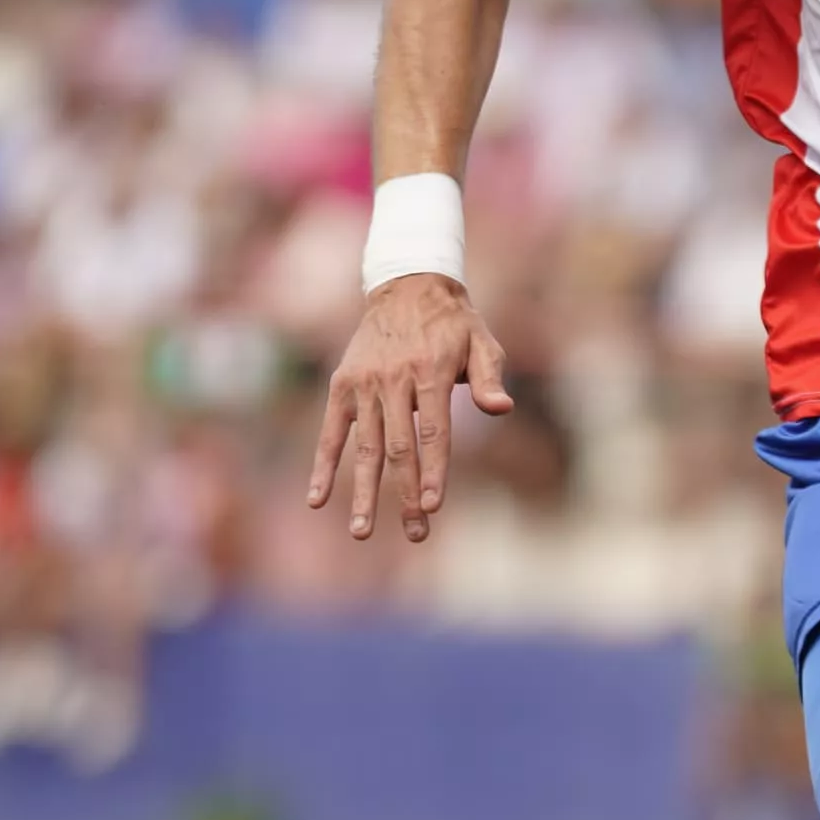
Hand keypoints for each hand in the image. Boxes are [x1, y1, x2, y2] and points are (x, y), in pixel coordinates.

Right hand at [304, 271, 510, 542]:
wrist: (407, 286)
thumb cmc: (453, 324)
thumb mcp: (481, 342)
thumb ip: (490, 377)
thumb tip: (502, 408)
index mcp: (429, 372)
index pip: (433, 432)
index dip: (432, 470)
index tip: (431, 506)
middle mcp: (392, 381)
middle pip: (399, 448)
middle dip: (405, 494)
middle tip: (415, 533)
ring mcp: (363, 385)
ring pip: (365, 447)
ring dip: (364, 492)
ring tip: (361, 531)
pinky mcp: (342, 386)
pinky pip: (330, 432)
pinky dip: (323, 466)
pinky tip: (317, 499)